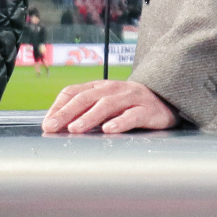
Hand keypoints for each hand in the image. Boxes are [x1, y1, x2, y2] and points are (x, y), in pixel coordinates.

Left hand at [43, 79, 176, 133]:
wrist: (169, 101)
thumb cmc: (132, 106)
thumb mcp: (107, 104)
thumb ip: (86, 112)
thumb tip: (58, 127)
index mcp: (100, 86)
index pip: (73, 91)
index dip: (58, 107)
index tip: (47, 123)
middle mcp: (114, 89)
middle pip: (86, 98)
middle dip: (67, 112)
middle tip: (52, 127)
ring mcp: (132, 98)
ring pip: (107, 105)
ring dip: (89, 117)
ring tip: (74, 129)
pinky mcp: (148, 110)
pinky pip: (133, 115)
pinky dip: (120, 122)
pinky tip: (109, 130)